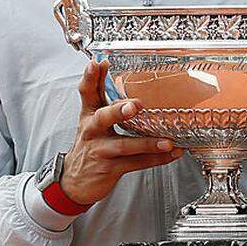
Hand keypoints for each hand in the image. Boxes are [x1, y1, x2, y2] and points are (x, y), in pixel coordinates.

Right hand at [59, 60, 182, 205]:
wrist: (75, 182)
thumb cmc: (90, 146)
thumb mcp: (92, 122)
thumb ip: (105, 100)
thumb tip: (114, 74)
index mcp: (88, 116)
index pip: (87, 93)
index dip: (91, 77)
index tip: (98, 63)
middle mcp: (92, 131)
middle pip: (102, 117)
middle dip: (119, 111)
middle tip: (135, 105)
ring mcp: (100, 151)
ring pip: (122, 145)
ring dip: (146, 143)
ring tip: (166, 141)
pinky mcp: (109, 168)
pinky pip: (135, 163)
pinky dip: (155, 159)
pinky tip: (171, 154)